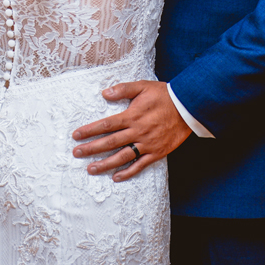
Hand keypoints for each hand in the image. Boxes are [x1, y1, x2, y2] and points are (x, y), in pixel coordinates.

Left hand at [71, 80, 191, 181]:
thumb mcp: (143, 86)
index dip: (89, 131)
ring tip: (90, 169)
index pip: (106, 125)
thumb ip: (123, 89)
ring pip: (122, 157)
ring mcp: (147, 144)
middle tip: (76, 153)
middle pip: (110, 143)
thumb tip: (104, 93)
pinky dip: (128, 172)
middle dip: (91, 149)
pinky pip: (140, 165)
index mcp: (132, 116)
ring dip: (105, 164)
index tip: (76, 135)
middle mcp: (138, 132)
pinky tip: (116, 177)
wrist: (188, 107)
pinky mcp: (157, 152)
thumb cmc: (164, 95)